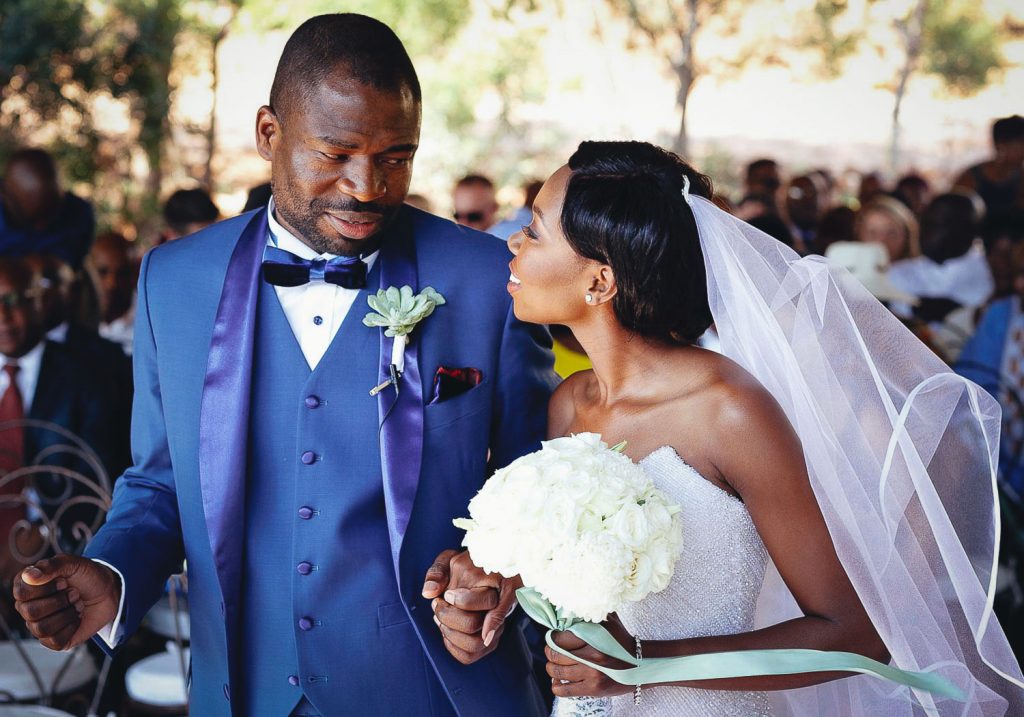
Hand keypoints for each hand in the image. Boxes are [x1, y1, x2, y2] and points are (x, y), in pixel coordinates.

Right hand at [13, 555, 120, 650]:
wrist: (108, 591)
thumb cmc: (88, 576)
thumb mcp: (73, 563)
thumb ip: (51, 566)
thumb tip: (28, 576)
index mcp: (27, 585)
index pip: (22, 593)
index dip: (46, 588)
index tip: (63, 581)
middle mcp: (27, 606)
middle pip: (31, 612)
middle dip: (60, 601)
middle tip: (74, 593)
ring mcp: (38, 624)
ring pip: (41, 628)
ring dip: (67, 614)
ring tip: (76, 604)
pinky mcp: (52, 639)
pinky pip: (54, 641)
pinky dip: (71, 628)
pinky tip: (76, 618)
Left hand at [422, 549, 519, 663]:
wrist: (484, 574)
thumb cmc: (464, 566)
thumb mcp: (450, 559)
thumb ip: (438, 571)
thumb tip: (429, 593)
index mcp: (494, 583)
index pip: (483, 601)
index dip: (460, 601)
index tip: (448, 594)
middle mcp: (499, 607)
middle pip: (472, 624)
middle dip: (447, 617)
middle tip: (439, 605)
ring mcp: (498, 625)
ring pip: (475, 644)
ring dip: (450, 633)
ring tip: (442, 619)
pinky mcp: (491, 639)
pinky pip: (470, 655)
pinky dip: (453, 647)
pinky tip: (447, 631)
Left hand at [546, 613, 635, 698]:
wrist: (640, 665)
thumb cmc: (621, 640)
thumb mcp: (609, 620)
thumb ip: (591, 610)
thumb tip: (571, 601)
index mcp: (595, 637)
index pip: (560, 638)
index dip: (552, 636)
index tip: (553, 636)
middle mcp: (593, 657)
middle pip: (555, 654)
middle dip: (550, 651)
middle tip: (551, 649)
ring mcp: (592, 675)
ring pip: (556, 672)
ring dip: (551, 667)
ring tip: (554, 664)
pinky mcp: (593, 690)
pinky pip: (563, 690)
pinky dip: (556, 685)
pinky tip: (559, 679)